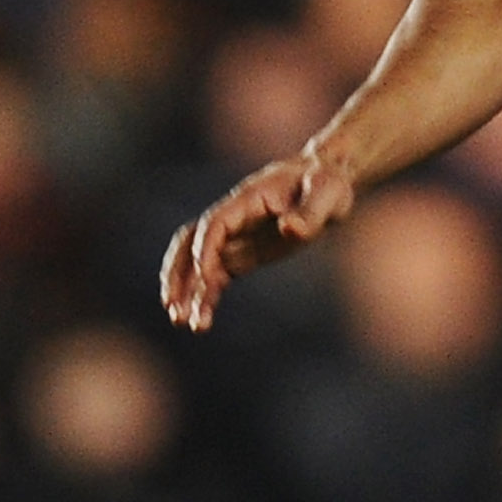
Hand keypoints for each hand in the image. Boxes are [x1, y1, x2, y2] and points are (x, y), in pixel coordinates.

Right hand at [159, 148, 359, 332]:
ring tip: (181, 322)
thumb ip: (310, 214)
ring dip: (186, 290)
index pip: (215, 223)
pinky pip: (214, 275)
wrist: (327, 179)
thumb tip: (290, 229)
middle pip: (190, 243)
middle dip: (179, 273)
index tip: (206, 276)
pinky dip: (204, 295)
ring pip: (196, 263)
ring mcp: (234, 237)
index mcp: (248, 199)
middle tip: (174, 307)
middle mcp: (232, 218)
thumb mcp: (328, 193)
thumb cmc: (327, 184)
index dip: (207, 247)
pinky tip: (200, 321)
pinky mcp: (241, 254)